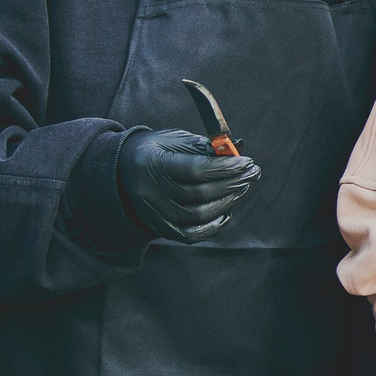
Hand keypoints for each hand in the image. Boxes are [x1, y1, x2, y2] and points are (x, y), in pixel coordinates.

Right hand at [116, 127, 258, 242]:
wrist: (123, 172)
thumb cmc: (156, 150)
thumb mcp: (175, 140)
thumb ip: (204, 146)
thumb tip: (238, 150)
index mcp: (151, 163)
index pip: (195, 170)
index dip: (225, 168)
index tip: (247, 162)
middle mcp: (149, 192)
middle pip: (199, 195)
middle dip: (232, 183)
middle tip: (252, 173)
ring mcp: (152, 213)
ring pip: (197, 216)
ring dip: (227, 202)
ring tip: (241, 187)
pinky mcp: (158, 227)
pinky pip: (189, 234)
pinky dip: (212, 227)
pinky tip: (226, 212)